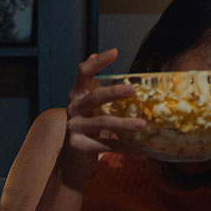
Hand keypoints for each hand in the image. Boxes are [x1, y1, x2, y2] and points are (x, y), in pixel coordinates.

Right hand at [60, 49, 145, 185]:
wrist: (68, 158)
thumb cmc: (84, 125)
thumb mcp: (85, 103)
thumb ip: (90, 83)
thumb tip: (93, 55)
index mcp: (77, 94)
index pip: (83, 73)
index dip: (97, 62)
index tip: (115, 52)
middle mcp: (73, 108)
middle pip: (94, 97)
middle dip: (113, 92)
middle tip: (133, 89)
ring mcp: (74, 127)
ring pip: (101, 123)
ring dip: (124, 123)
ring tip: (142, 124)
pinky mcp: (79, 146)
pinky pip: (105, 146)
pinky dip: (125, 148)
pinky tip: (141, 151)